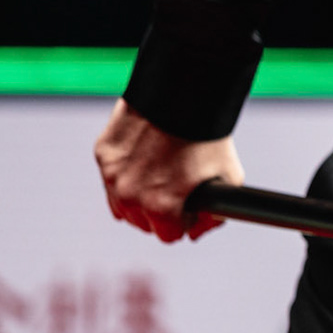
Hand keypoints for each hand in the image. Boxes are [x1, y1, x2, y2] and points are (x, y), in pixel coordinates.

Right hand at [93, 98, 244, 242]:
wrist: (182, 95)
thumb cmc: (207, 138)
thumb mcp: (228, 180)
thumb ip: (214, 215)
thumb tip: (197, 232)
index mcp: (162, 209)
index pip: (169, 236)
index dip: (183, 223)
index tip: (188, 209)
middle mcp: (132, 196)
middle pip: (143, 224)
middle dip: (160, 213)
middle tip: (175, 190)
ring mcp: (113, 175)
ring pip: (122, 206)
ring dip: (138, 198)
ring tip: (159, 176)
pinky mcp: (103, 154)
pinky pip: (111, 179)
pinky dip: (125, 175)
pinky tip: (144, 160)